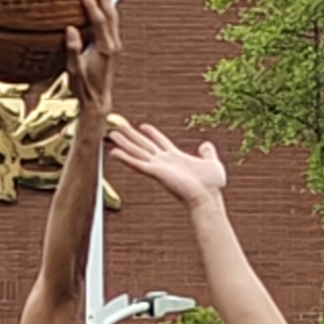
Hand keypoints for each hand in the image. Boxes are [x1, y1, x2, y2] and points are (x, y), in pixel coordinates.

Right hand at [66, 0, 119, 112]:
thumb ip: (73, 50)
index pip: (98, 21)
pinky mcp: (112, 46)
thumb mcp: (74, 70)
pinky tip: (101, 1)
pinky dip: (106, 9)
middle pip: (110, 13)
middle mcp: (112, 44)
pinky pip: (111, 22)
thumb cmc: (84, 87)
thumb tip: (71, 29)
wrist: (97, 100)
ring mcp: (114, 45)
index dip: (91, 5)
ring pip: (113, 16)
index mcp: (104, 49)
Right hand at [105, 118, 227, 207]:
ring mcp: (158, 167)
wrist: (208, 197)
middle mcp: (164, 162)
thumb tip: (206, 145)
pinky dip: (125, 158)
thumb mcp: (212, 163)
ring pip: (137, 151)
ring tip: (111, 134)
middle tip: (119, 128)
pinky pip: (137, 163)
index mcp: (176, 158)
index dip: (152, 133)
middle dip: (131, 136)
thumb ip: (207, 153)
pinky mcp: (155, 173)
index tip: (143, 125)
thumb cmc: (212, 186)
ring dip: (124, 142)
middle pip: (144, 145)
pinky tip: (114, 152)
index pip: (160, 142)